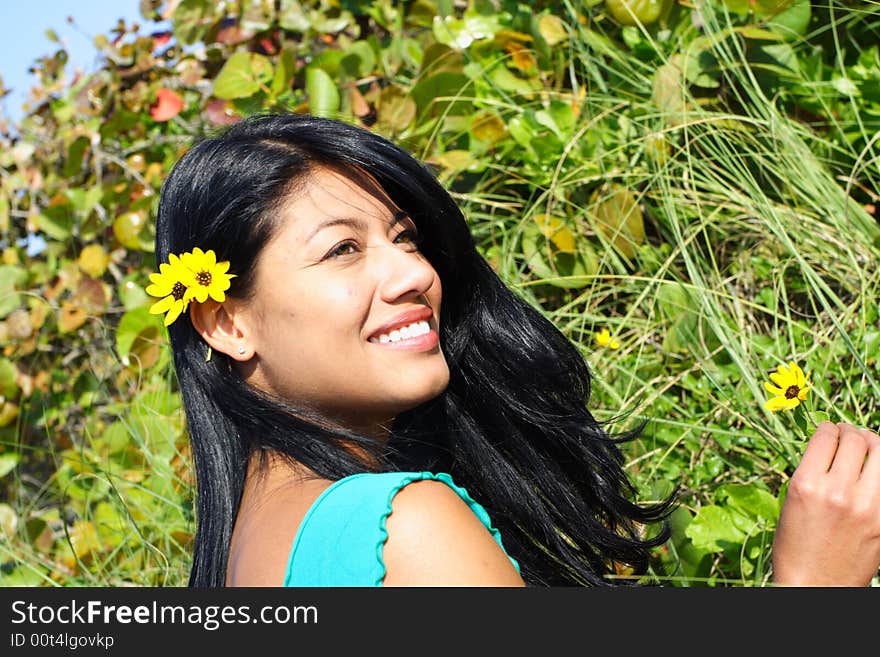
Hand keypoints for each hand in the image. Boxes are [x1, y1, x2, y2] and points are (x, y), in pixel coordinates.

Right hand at [771, 421, 879, 585]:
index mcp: (808, 484)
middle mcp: (839, 491)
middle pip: (856, 439)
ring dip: (874, 443)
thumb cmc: (796, 546)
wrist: (816, 585)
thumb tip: (831, 446)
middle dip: (851, 431)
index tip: (829, 429)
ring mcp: (868, 506)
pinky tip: (875, 471)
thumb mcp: (792, 501)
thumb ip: (812, 471)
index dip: (828, 427)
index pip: (826, 436)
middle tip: (848, 435)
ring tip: (868, 447)